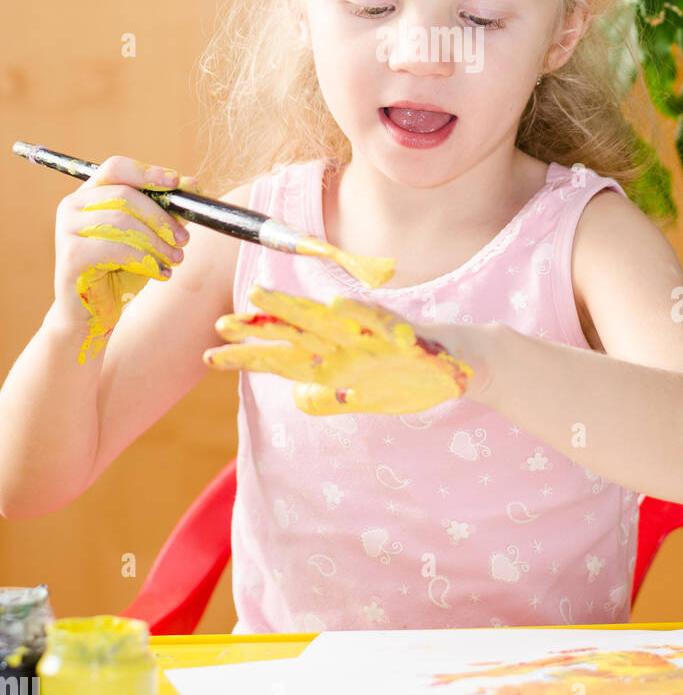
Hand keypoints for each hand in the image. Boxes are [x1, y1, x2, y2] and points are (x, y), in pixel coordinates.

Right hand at [53, 154, 205, 363]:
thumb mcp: (148, 237)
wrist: (93, 314)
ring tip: (175, 259)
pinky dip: (145, 259)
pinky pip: (115, 248)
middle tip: (185, 238)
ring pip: (122, 222)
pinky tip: (160, 272)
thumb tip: (194, 185)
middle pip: (124, 195)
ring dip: (156, 242)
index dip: (147, 172)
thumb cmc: (120, 271)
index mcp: (89, 194)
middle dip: (161, 217)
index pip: (116, 168)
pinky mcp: (70, 255)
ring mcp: (67, 229)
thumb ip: (166, 211)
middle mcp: (72, 206)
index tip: (177, 182)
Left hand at [202, 284, 479, 414]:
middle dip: (257, 328)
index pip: (283, 357)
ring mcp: (372, 335)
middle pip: (294, 333)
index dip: (247, 356)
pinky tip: (335, 305)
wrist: (461, 365)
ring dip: (293, 307)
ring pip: (325, 319)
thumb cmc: (411, 378)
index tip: (209, 356)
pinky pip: (378, 320)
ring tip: (260, 296)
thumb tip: (297, 398)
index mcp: (335, 359)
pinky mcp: (401, 332)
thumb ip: (330, 398)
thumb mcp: (364, 398)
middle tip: (219, 324)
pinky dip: (357, 312)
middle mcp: (346, 342)